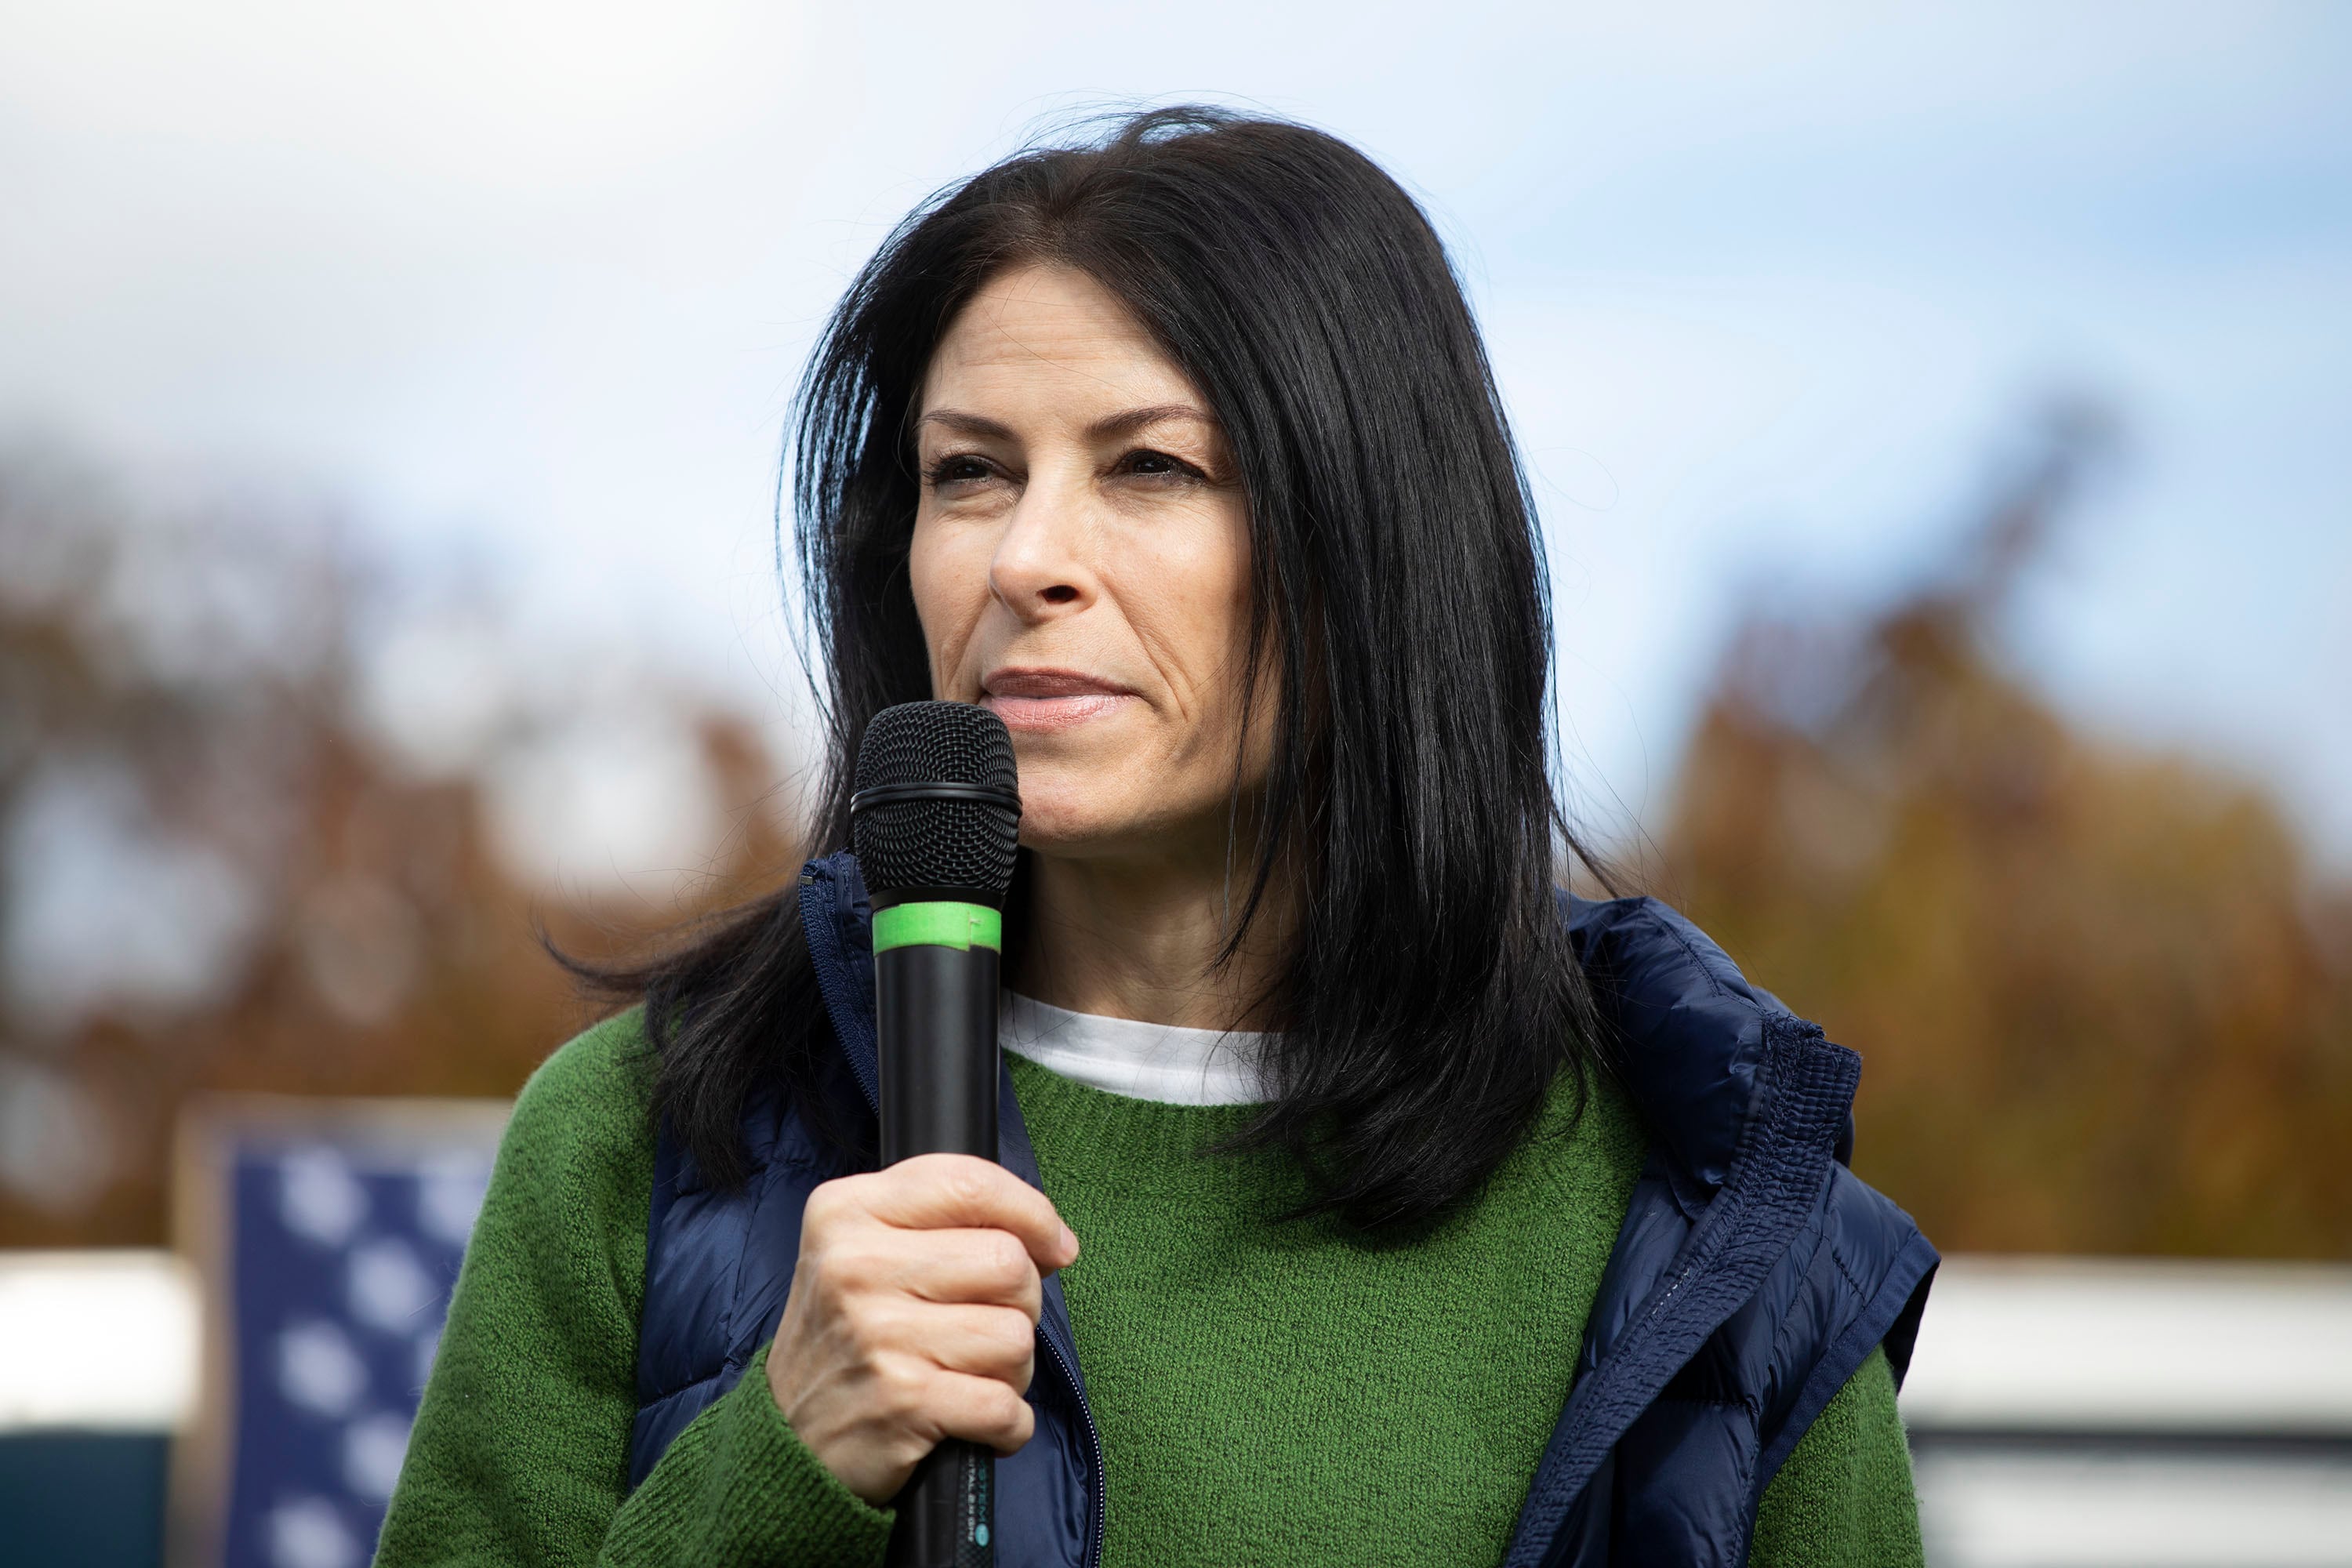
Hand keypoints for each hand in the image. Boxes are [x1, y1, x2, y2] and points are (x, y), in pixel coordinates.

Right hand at [766, 1152, 1079, 1504]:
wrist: (787, 1437)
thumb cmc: (852, 1335)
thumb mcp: (869, 1248)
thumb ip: (949, 1221)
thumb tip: (1055, 1241)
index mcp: (848, 1211)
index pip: (970, 1183)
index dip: (1032, 1213)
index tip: (1053, 1245)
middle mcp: (856, 1266)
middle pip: (1008, 1262)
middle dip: (1021, 1302)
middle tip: (983, 1326)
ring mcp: (877, 1334)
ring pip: (1015, 1336)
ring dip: (1012, 1368)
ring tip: (967, 1375)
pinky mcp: (902, 1401)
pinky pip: (1005, 1406)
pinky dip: (1008, 1424)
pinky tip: (972, 1420)